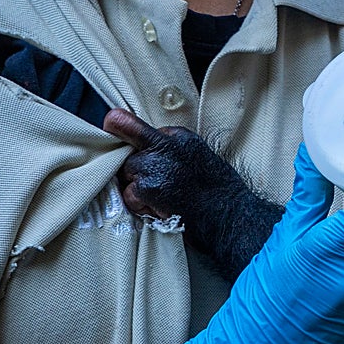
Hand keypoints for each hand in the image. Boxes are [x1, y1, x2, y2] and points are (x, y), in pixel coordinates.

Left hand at [103, 107, 245, 220]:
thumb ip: (171, 149)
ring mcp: (153, 166)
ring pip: (127, 175)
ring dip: (139, 190)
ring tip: (165, 199)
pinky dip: (142, 206)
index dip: (126, 135)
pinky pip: (129, 196)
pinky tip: (163, 208)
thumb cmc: (219, 191)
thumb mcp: (198, 156)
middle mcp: (164, 145)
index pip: (135, 127)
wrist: (229, 215)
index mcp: (178, 136)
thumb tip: (141, 150)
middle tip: (161, 187)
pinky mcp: (146, 187)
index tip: (114, 129)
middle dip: (137, 172)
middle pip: (129, 155)